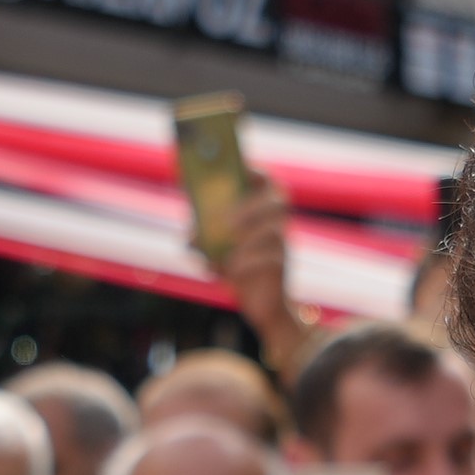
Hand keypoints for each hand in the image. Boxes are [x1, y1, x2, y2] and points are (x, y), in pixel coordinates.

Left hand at [211, 176, 307, 372]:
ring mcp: (284, 246)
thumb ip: (205, 236)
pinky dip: (246, 263)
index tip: (239, 168)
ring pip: (275, 231)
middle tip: (227, 221)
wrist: (262, 306)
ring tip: (225, 251)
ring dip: (248, 238)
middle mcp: (278, 225)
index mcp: (263, 213)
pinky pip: (271, 260)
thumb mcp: (218, 249)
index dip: (257, 172)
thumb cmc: (239, 269)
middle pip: (279, 201)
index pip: (269, 182)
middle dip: (252, 206)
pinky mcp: (281, 270)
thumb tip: (190, 235)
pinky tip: (228, 270)